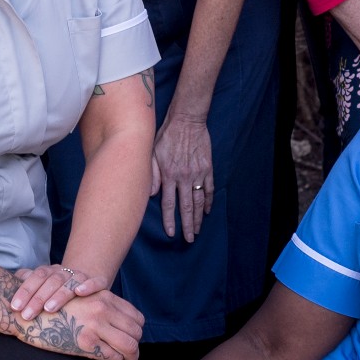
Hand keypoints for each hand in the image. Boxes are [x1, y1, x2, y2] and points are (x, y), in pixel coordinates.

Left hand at [8, 262, 103, 322]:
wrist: (86, 279)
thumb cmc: (57, 290)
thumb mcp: (42, 287)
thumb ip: (26, 284)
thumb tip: (7, 284)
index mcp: (49, 272)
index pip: (35, 277)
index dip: (25, 291)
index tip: (15, 307)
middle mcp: (64, 272)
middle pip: (50, 281)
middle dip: (37, 298)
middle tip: (27, 315)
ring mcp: (81, 276)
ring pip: (69, 281)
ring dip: (59, 294)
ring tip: (49, 308)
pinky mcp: (98, 282)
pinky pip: (96, 282)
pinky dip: (89, 286)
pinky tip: (80, 292)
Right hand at [19, 287, 142, 359]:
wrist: (27, 313)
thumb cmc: (52, 308)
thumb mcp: (80, 299)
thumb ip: (99, 307)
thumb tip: (115, 322)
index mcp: (104, 297)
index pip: (136, 317)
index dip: (137, 332)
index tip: (131, 340)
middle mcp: (103, 308)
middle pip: (136, 332)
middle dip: (135, 347)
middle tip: (129, 356)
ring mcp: (96, 325)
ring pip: (130, 346)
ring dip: (130, 358)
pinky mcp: (86, 342)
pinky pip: (112, 356)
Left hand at [152, 111, 214, 241]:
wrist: (186, 120)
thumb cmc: (166, 135)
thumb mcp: (152, 153)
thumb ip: (151, 174)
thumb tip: (151, 194)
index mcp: (168, 175)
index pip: (168, 204)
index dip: (170, 220)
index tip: (171, 234)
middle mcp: (183, 178)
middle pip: (186, 207)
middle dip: (187, 225)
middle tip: (189, 239)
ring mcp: (197, 174)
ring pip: (198, 201)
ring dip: (198, 217)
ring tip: (198, 230)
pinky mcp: (207, 168)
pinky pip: (208, 188)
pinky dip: (208, 201)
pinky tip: (207, 210)